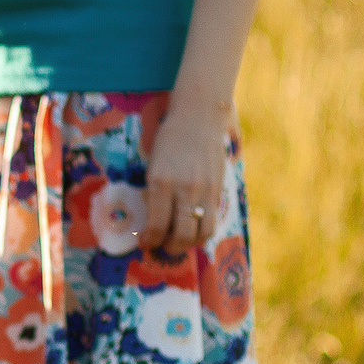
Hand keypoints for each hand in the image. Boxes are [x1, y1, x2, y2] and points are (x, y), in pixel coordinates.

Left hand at [140, 96, 234, 250]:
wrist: (198, 115)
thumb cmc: (169, 138)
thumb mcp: (154, 165)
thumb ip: (155, 192)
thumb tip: (152, 220)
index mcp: (161, 182)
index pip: (157, 226)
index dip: (150, 241)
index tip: (145, 242)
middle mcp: (184, 189)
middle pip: (181, 235)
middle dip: (169, 247)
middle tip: (161, 246)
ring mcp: (204, 190)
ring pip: (202, 233)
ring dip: (189, 244)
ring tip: (179, 240)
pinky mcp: (218, 188)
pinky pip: (214, 220)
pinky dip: (203, 231)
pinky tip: (194, 228)